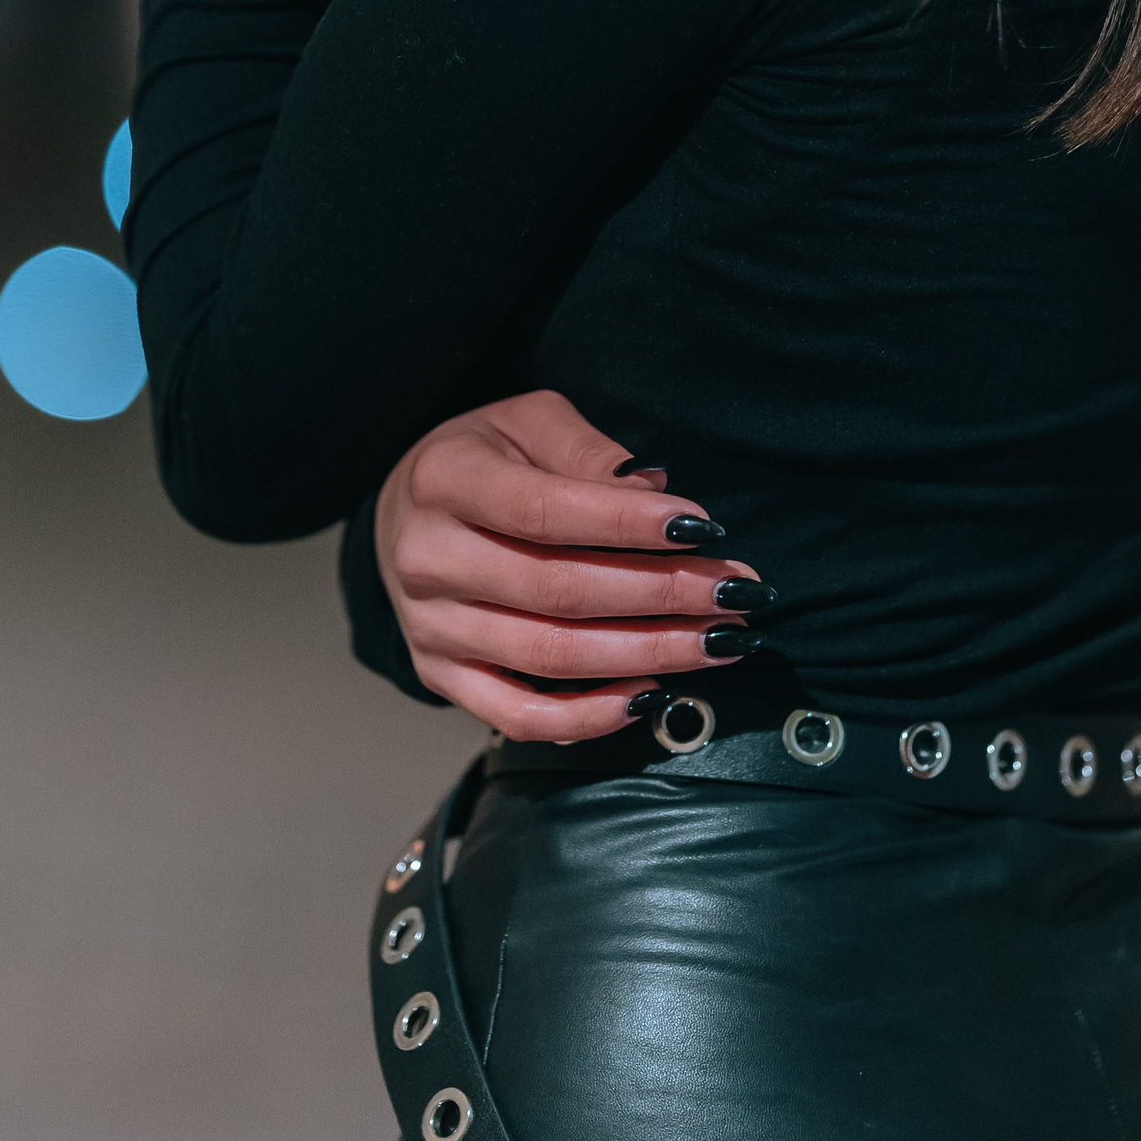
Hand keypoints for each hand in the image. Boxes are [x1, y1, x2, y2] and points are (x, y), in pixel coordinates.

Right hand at [375, 390, 767, 741]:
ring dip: (649, 654)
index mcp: (444, 480)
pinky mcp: (442, 677)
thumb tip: (655, 491)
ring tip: (719, 641)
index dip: (628, 524)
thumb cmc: (485, 458)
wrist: (405, 512)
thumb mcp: (528, 422)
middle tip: (735, 592)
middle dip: (663, 594)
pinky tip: (652, 695)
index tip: (703, 528)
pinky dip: (590, 718)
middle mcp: (428, 559)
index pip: (544, 510)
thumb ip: (587, 452)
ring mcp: (432, 627)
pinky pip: (520, 717)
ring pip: (552, 656)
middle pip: (559, 590)